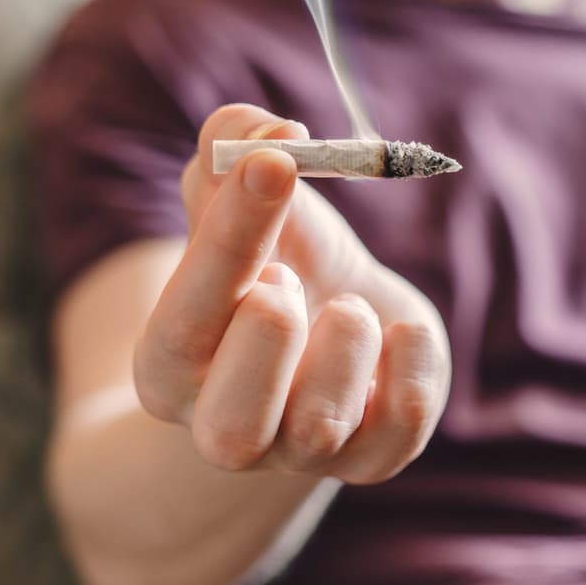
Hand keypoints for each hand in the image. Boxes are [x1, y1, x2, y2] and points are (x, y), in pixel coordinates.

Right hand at [133, 104, 449, 482]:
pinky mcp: (374, 457)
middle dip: (269, 339)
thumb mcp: (250, 205)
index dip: (230, 236)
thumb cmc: (284, 260)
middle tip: (291, 277)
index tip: (274, 161)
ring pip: (320, 428)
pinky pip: (401, 427)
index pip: (186, 319)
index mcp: (172, 365)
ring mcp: (303, 453)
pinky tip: (402, 331)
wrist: (335, 332)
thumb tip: (266, 128)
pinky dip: (413, 367)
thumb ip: (235, 154)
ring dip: (346, 345)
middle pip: (233, 424)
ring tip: (350, 308)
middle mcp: (227, 425)